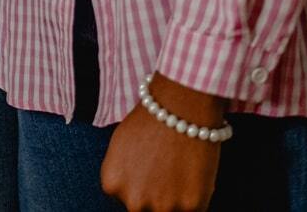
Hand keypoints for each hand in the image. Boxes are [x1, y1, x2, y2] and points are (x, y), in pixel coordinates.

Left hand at [100, 77, 226, 211]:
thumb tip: (129, 192)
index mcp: (112, 184)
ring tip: (179, 168)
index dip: (139, 182)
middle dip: (155, 193)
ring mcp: (163, 207)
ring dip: (175, 197)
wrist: (181, 105)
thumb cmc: (150, 119)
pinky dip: (194, 197)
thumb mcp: (119, 146)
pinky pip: (192, 210)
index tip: (148, 168)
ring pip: (168, 211)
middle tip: (165, 169)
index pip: (125, 196)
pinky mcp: (191, 207)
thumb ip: (121, 174)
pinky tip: (192, 172)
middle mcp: (133, 201)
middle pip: (145, 208)